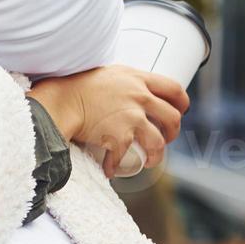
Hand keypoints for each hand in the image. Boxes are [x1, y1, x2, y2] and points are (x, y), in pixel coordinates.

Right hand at [29, 65, 187, 177]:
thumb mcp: (110, 73)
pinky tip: (110, 169)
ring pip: (158, 143)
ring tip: (148, 161)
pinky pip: (124, 158)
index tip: (181, 111)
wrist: (62, 100)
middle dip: (172, 133)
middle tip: (165, 139)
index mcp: (138, 79)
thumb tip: (131, 90)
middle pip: (173, 118)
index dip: (182, 103)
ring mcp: (132, 117)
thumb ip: (125, 81)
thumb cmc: (79, 85)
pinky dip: (115, 167)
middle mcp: (140, 97)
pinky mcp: (120, 137)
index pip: (174, 88)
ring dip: (156, 156)